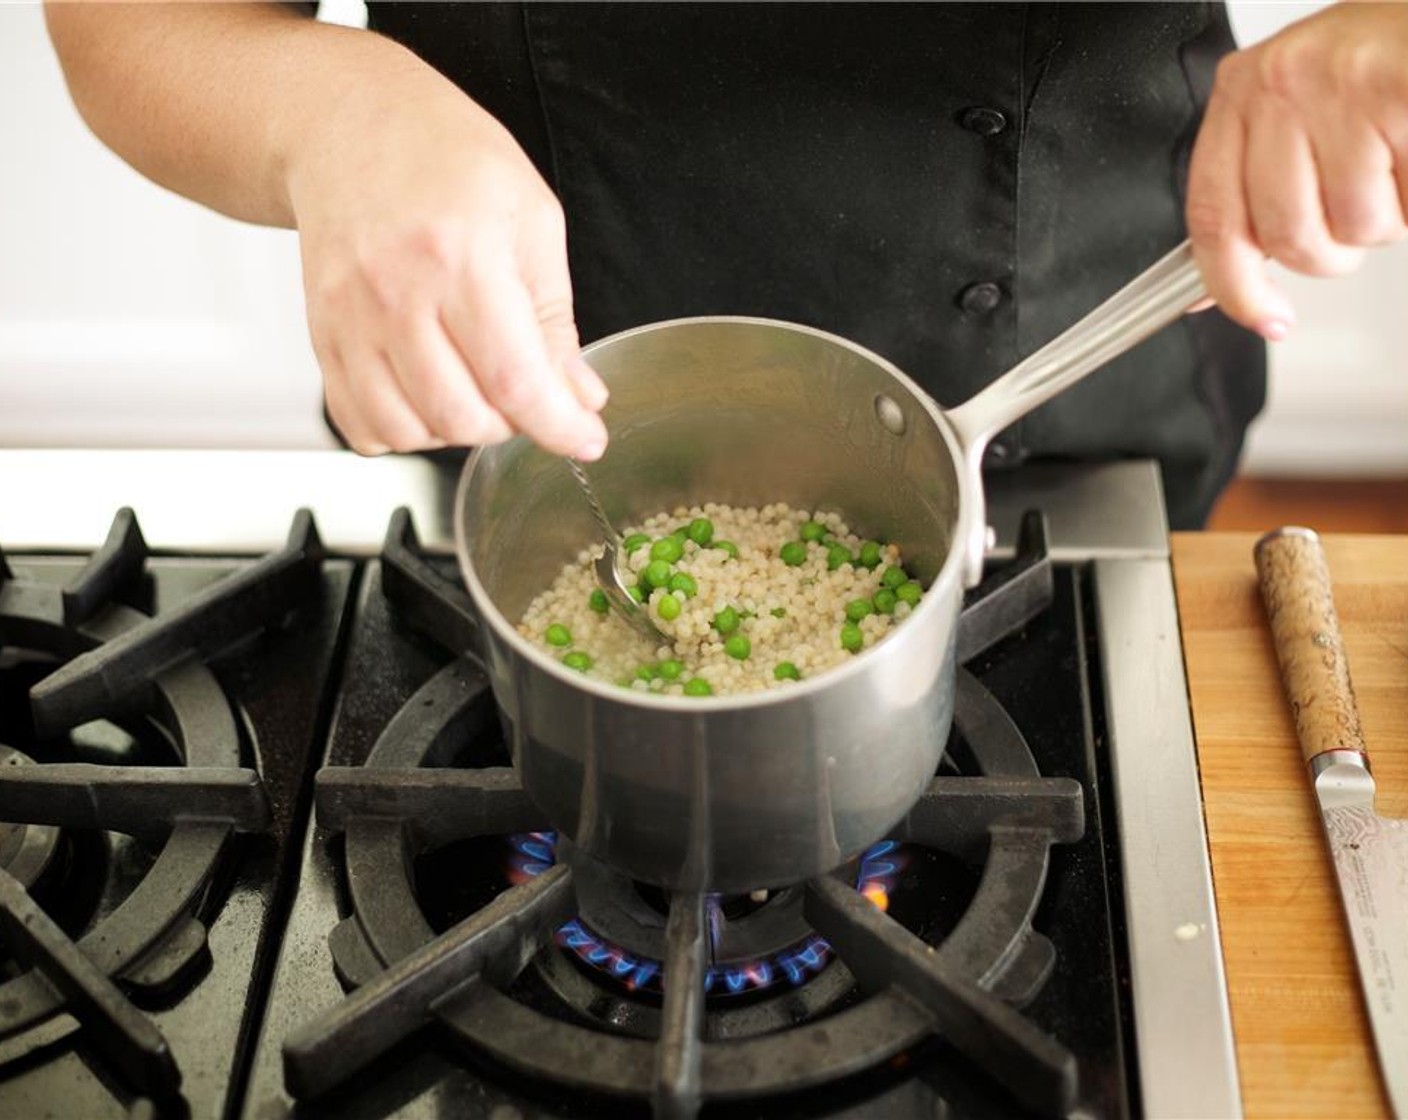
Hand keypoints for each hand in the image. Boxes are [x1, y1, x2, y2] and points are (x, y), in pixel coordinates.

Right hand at [286, 68, 608, 456]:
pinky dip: (403, 431)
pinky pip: (361, 425)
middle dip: (511, 423)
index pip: (514, 378)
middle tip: (525, 388)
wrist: (350, 125)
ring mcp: (350, 319)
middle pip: (462, 417)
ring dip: (457, 430)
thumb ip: (556, 319)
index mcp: (461, 256)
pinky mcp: (323, 336)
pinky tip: (428, 397)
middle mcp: (396, 293)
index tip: (585, 438)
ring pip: (410, 432)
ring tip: (476, 387)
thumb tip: (579, 396)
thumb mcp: (532, 220)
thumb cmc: (446, 161)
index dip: (558, 425)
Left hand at [1186, 3, 1407, 338]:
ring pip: (1352, 226)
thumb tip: (1215, 287)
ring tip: (1395, 163)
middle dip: (1332, 251)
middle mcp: (1281, 82)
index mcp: (1244, 90)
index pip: (1212, 215)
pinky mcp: (1395, 92)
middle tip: (1360, 210)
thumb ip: (1255, 193)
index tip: (1261, 316)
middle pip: (1285, 236)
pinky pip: (1401, 203)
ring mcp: (1339, 85)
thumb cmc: (1383, 65)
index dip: (1231, 285)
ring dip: (1386, 220)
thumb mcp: (1300, 116)